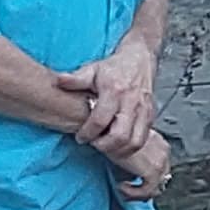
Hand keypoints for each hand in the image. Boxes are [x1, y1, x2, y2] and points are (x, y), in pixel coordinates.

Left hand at [81, 32, 161, 161]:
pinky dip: (130, 147)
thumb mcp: (92, 69)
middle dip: (104, 146)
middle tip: (93, 143)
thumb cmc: (114, 67)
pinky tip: (118, 144)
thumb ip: (75, 79)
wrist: (140, 59)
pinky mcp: (151, 116)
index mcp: (114, 91)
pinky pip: (142, 139)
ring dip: (119, 150)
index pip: (100, 120)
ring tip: (106, 145)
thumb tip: (58, 81)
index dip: (88, 133)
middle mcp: (131, 103)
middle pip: (120, 136)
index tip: (80, 137)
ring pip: (135, 142)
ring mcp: (144, 111)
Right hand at [111, 128, 173, 200]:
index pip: (160, 168)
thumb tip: (130, 175)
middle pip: (161, 179)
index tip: (129, 182)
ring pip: (156, 188)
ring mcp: (161, 161)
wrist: (108, 130)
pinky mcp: (153, 170)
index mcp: (159, 143)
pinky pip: (147, 191)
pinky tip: (121, 186)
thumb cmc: (110, 133)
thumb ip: (133, 157)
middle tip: (125, 189)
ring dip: (137, 192)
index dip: (145, 178)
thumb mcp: (125, 143)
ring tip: (121, 188)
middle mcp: (163, 151)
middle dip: (143, 188)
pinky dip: (133, 193)